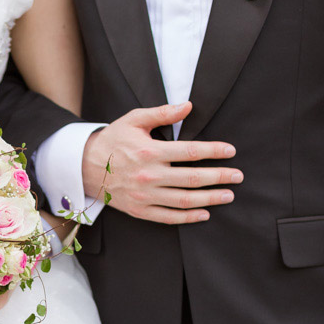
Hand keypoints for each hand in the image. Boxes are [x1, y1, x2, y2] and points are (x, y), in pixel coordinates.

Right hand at [81, 103, 242, 224]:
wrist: (85, 168)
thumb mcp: (134, 119)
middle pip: (193, 178)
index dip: (213, 151)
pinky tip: (205, 214)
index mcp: (150, 152)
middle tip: (238, 176)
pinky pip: (169, 217)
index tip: (230, 151)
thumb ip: (163, 113)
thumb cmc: (113, 140)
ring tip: (228, 195)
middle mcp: (149, 176)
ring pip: (184, 200)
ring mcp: (145, 196)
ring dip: (210, 199)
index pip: (190, 152)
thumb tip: (189, 106)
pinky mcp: (140, 211)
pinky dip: (188, 217)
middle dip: (219, 177)